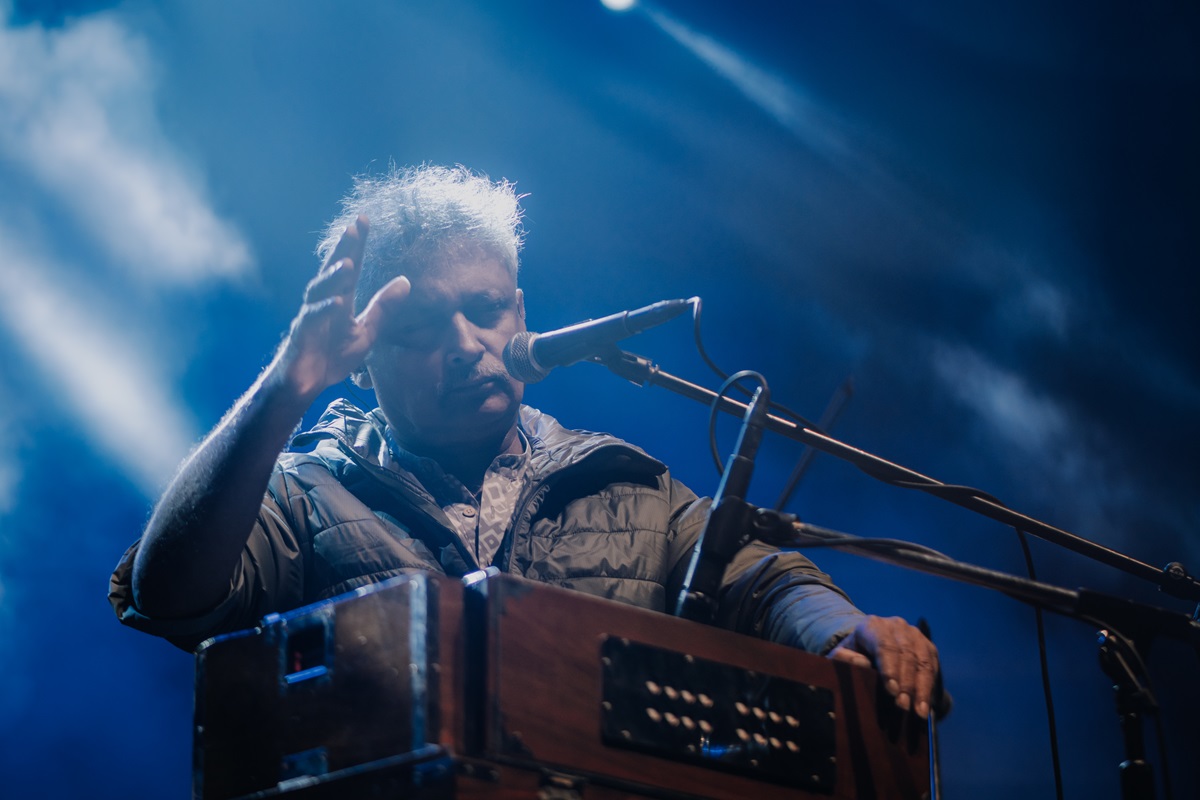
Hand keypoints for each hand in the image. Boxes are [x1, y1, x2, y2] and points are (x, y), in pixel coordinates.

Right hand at [273, 216, 410, 400]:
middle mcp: (324, 301)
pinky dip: (325, 310)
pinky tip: (337, 303)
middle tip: (354, 227)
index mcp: (341, 299)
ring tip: (348, 262)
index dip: (358, 244)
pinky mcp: (302, 334)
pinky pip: (313, 319)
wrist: (306, 383)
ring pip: (320, 290)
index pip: (352, 266)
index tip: (365, 219)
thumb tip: (406, 281)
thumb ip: (383, 307)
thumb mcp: (366, 331)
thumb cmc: (332, 355)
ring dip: (334, 276)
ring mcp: (311, 316)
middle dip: (343, 248)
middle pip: (334, 270)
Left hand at [828, 615, 939, 717]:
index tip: (891, 690)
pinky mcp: (927, 646)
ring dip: (921, 688)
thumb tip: (861, 663)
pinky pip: (932, 667)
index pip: (884, 645)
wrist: (868, 648)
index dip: (889, 668)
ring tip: (919, 712)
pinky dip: (930, 687)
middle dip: (906, 683)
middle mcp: (896, 626)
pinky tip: (926, 706)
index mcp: (873, 625)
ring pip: (922, 661)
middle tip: (903, 706)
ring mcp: (914, 635)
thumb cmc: (852, 655)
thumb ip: (842, 658)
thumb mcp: (840, 656)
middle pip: (905, 654)